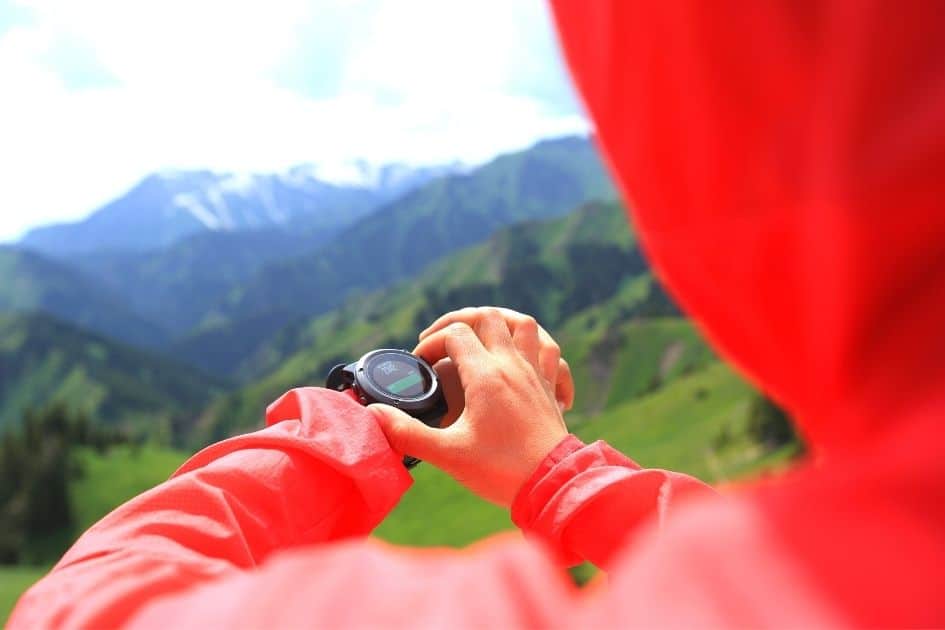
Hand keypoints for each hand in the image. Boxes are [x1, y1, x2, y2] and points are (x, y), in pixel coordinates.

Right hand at [370, 307, 571, 506]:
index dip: (432, 342)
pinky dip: (537, 346)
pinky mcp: (550, 389)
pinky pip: (551, 353)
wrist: (552, 486)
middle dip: (460, 320)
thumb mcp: (447, 454)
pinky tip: (525, 360)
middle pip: (489, 317)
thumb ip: (408, 433)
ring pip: (524, 325)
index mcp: (487, 376)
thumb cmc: (501, 471)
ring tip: (482, 332)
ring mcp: (535, 375)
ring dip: (501, 321)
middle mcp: (513, 366)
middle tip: (442, 339)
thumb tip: (375, 416)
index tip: (420, 364)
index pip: (455, 334)